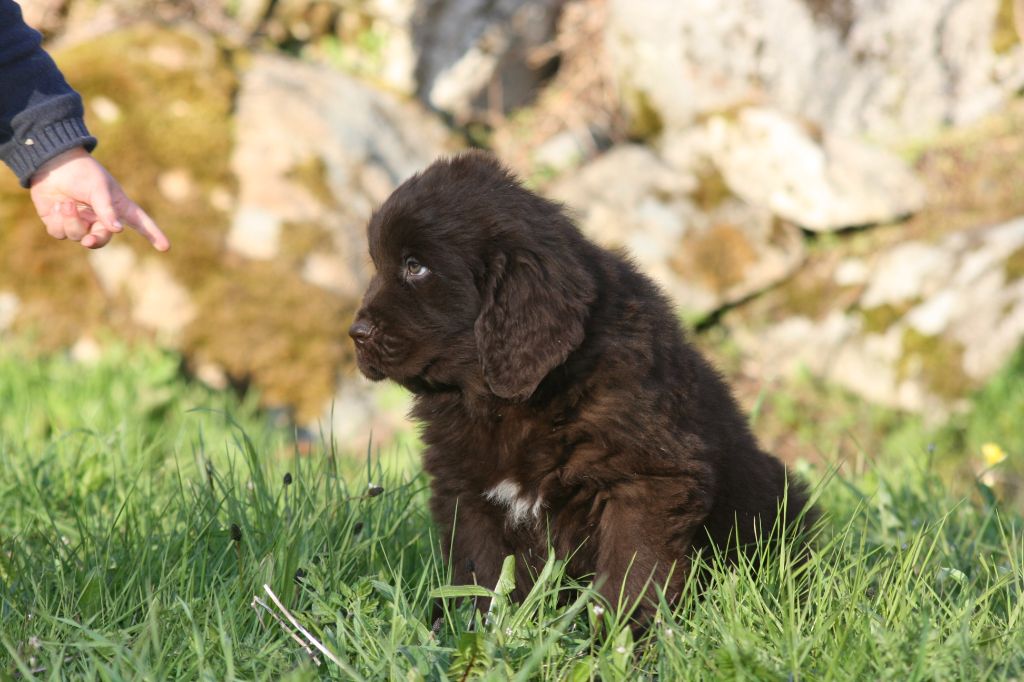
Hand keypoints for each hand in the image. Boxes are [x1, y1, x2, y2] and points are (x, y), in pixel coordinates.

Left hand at [29, 147, 169, 250]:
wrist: (51, 162)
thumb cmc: (82, 171)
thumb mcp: (99, 188)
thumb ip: (107, 210)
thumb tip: (117, 230)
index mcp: (117, 207)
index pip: (140, 223)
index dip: (153, 234)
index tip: (165, 247)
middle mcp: (100, 218)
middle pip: (102, 239)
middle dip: (95, 240)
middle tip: (89, 240)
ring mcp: (80, 222)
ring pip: (77, 236)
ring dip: (71, 220)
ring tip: (66, 203)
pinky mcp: (59, 223)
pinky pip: (60, 233)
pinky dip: (58, 220)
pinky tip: (56, 205)